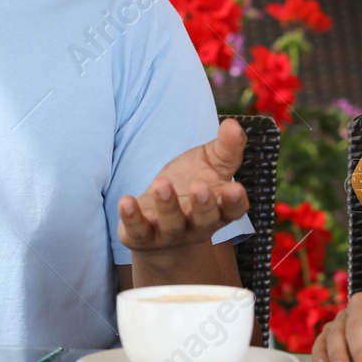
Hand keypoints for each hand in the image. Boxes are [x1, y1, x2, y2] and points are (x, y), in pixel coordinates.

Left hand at [118, 119, 249, 252]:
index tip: (235, 188)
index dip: (235, 201)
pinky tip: (126, 201)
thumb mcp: (210, 163)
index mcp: (219, 208)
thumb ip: (226, 147)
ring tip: (162, 184)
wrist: (159, 221)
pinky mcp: (143, 236)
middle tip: (199, 186)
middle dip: (203, 205)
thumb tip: (233, 125)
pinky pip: (138, 230)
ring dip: (168, 206)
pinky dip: (132, 218)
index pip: (234, 208)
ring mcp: (170, 233)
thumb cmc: (191, 186)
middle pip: (204, 220)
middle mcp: (198, 225)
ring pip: (172, 225)